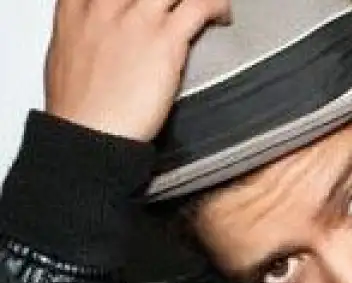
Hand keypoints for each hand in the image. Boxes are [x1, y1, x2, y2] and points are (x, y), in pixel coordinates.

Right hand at [44, 0, 230, 141]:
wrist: (89, 134)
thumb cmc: (79, 109)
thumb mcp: (65, 59)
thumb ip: (85, 35)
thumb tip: (97, 38)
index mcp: (77, 9)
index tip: (146, 2)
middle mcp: (107, 6)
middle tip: (177, 6)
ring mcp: (137, 20)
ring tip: (209, 5)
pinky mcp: (165, 40)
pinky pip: (201, 6)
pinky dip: (218, 6)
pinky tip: (222, 16)